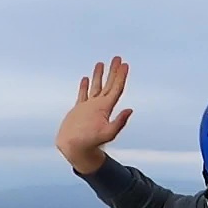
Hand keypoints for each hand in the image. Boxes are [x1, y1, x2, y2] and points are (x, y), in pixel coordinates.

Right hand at [56, 56, 133, 173]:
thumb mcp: (107, 134)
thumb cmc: (91, 144)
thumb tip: (130, 110)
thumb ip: (119, 122)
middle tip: (118, 58)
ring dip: (99, 75)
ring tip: (101, 63)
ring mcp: (89, 107)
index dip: (121, 76)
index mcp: (106, 108)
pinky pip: (82, 95)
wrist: (76, 150)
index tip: (125, 64)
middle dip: (113, 71)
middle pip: (108, 85)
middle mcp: (99, 106)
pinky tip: (85, 78)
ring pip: (95, 87)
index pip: (116, 88)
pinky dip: (84, 86)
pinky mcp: (79, 110)